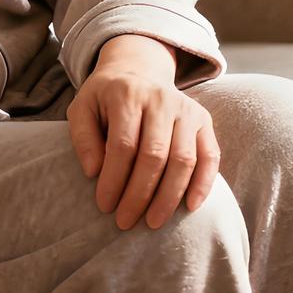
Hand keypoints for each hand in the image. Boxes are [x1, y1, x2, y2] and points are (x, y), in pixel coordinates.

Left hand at [66, 36, 220, 228]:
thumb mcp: (82, 108)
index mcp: (127, 94)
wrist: (138, 70)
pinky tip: (190, 207)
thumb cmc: (106, 98)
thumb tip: (93, 172)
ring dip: (169, 196)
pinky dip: (203, 183)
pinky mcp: (203, 120)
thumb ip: (82, 138)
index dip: (114, 180)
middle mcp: (160, 99)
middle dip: (139, 194)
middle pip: (154, 155)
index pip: (123, 145)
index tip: (104, 206)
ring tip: (153, 222)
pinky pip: (210, 155)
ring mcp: (186, 109)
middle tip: (125, 221)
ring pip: (183, 159)